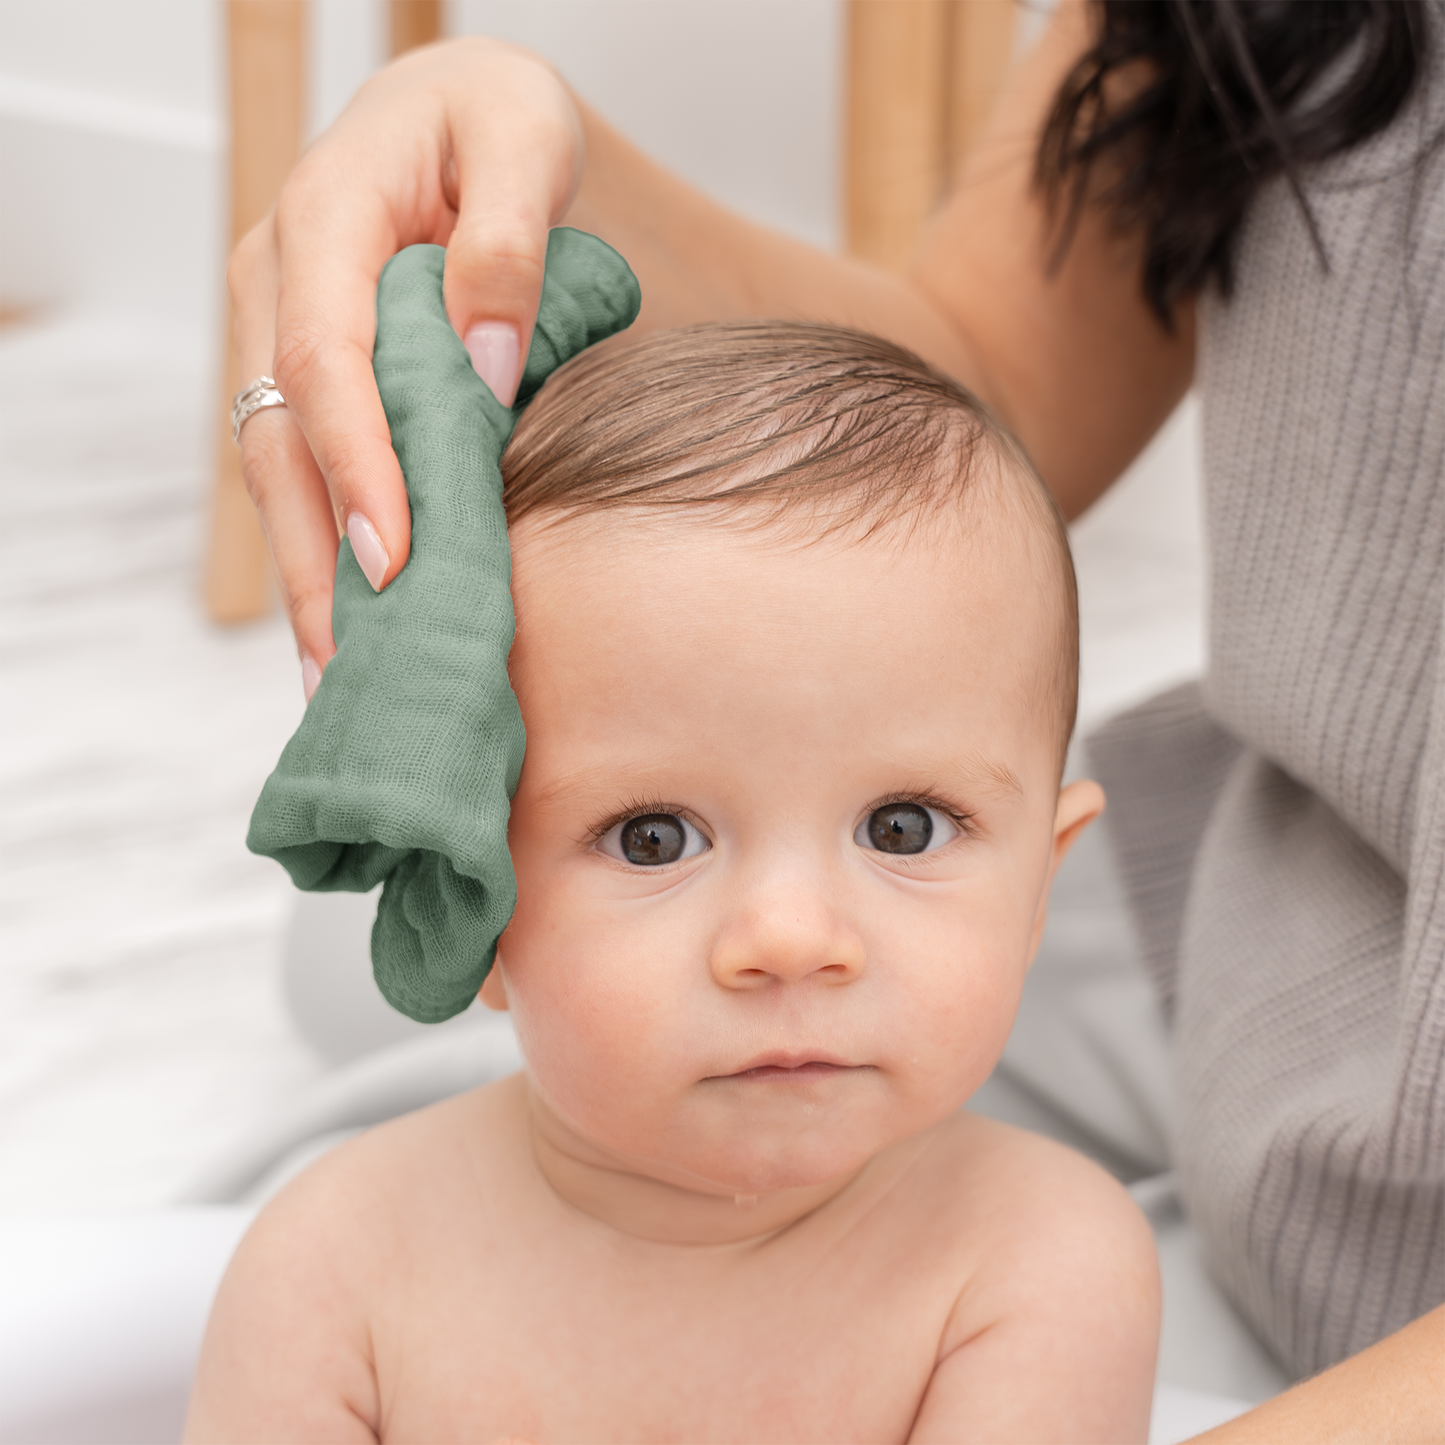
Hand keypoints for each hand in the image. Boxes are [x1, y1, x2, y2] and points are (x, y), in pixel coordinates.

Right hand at [228, 38, 583, 689]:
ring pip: (283, 474)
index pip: (327, 360)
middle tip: (351, 670)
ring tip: (341, 683)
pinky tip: (351, 631)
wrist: (468, 117)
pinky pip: (308, 474)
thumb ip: (509, 240)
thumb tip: (483, 362)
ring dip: (311, 579)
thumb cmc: (500, 123)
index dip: (357, 465)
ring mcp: (285, 337)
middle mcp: (280, 288)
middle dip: (316, 560)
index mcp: (323, 222)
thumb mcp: (526, 140)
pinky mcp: (310, 379)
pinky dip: (329, 552)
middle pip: (284, 441)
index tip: (396, 560)